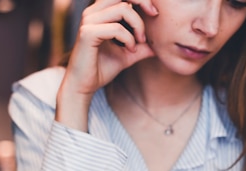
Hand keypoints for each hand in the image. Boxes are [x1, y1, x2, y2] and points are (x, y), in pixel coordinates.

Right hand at [56, 0, 157, 128]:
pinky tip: (130, 50)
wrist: (84, 86)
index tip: (154, 13)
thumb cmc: (102, 68)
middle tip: (154, 16)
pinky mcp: (87, 33)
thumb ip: (142, 46)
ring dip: (138, 26)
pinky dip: (128, 39)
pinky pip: (116, 28)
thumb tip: (161, 44)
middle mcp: (92, 12)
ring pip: (123, 9)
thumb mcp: (128, 54)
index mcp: (100, 12)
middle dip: (143, 2)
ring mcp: (88, 21)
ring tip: (140, 43)